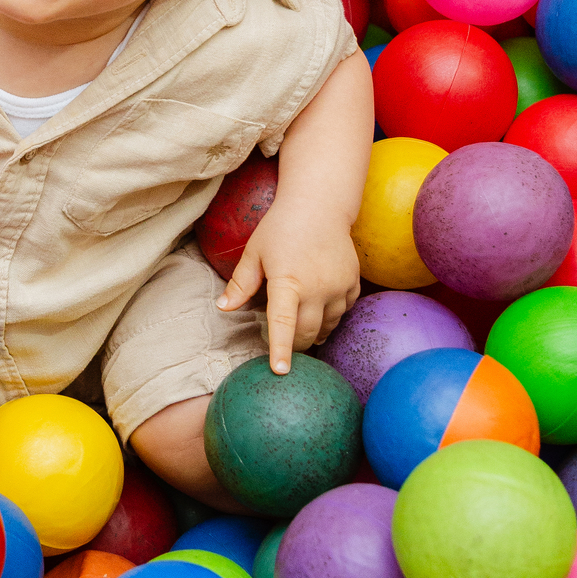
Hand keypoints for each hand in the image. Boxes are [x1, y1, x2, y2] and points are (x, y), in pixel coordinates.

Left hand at [216, 199, 359, 375]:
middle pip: (307, 333)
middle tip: (283, 344)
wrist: (320, 206)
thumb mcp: (254, 252)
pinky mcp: (353, 283)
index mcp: (288, 281)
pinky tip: (320, 308)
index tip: (279, 371)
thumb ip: (241, 283)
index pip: (283, 323)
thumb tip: (223, 308)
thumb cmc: (280, 228)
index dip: (280, 350)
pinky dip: (331, 316)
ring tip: (301, 325)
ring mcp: (338, 287)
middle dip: (294, 345)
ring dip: (314, 332)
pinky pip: (343, 312)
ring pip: (328, 326)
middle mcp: (317, 288)